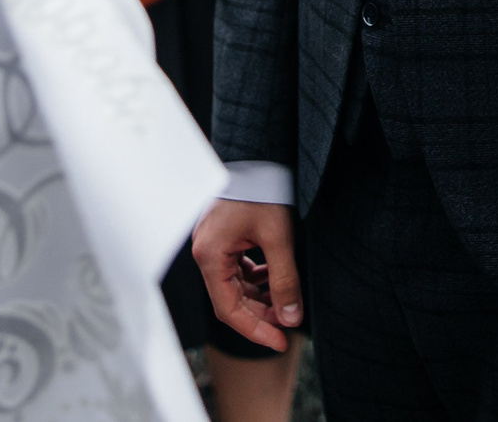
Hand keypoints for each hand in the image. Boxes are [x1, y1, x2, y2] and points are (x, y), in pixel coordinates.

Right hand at [191, 198, 302, 351]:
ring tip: (287, 303)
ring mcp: (213, 246)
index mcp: (210, 256)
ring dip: (260, 298)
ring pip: (235, 286)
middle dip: (261, 314)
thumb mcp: (278, 238)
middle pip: (231, 300)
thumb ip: (285, 280)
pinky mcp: (223, 239)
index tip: (280, 341)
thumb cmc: (262, 191)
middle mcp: (206, 254)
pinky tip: (276, 279)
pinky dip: (257, 280)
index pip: (229, 309)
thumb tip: (291, 317)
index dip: (256, 330)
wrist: (258, 155)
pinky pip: (237, 270)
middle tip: (289, 324)